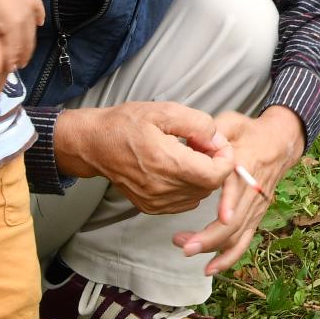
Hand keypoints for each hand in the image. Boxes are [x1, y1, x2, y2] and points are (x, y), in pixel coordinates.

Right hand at [0, 0, 42, 75]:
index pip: (38, 10)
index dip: (38, 19)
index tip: (40, 23)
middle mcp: (28, 9)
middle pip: (31, 33)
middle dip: (28, 48)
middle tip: (24, 60)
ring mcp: (22, 18)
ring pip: (23, 43)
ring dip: (20, 56)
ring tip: (16, 67)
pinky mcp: (12, 26)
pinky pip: (13, 46)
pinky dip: (11, 57)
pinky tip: (9, 65)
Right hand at [54, 101, 234, 214]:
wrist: (93, 144)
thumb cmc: (126, 124)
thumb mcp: (165, 111)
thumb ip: (198, 124)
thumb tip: (217, 140)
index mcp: (167, 163)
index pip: (216, 176)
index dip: (225, 159)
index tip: (216, 143)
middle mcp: (162, 188)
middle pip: (209, 186)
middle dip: (214, 165)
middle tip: (200, 144)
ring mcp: (155, 201)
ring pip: (199, 195)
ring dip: (202, 176)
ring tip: (186, 154)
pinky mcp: (150, 207)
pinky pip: (184, 202)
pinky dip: (189, 186)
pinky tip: (176, 168)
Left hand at [176, 108, 306, 275]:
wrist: (280, 141)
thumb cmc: (248, 132)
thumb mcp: (230, 122)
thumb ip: (211, 131)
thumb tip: (190, 143)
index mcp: (247, 164)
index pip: (240, 186)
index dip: (231, 203)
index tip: (220, 217)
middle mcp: (254, 190)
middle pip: (236, 220)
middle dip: (210, 237)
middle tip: (184, 245)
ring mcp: (257, 206)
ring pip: (238, 234)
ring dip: (213, 248)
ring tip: (186, 249)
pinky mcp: (256, 215)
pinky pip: (244, 241)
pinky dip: (229, 257)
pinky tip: (210, 269)